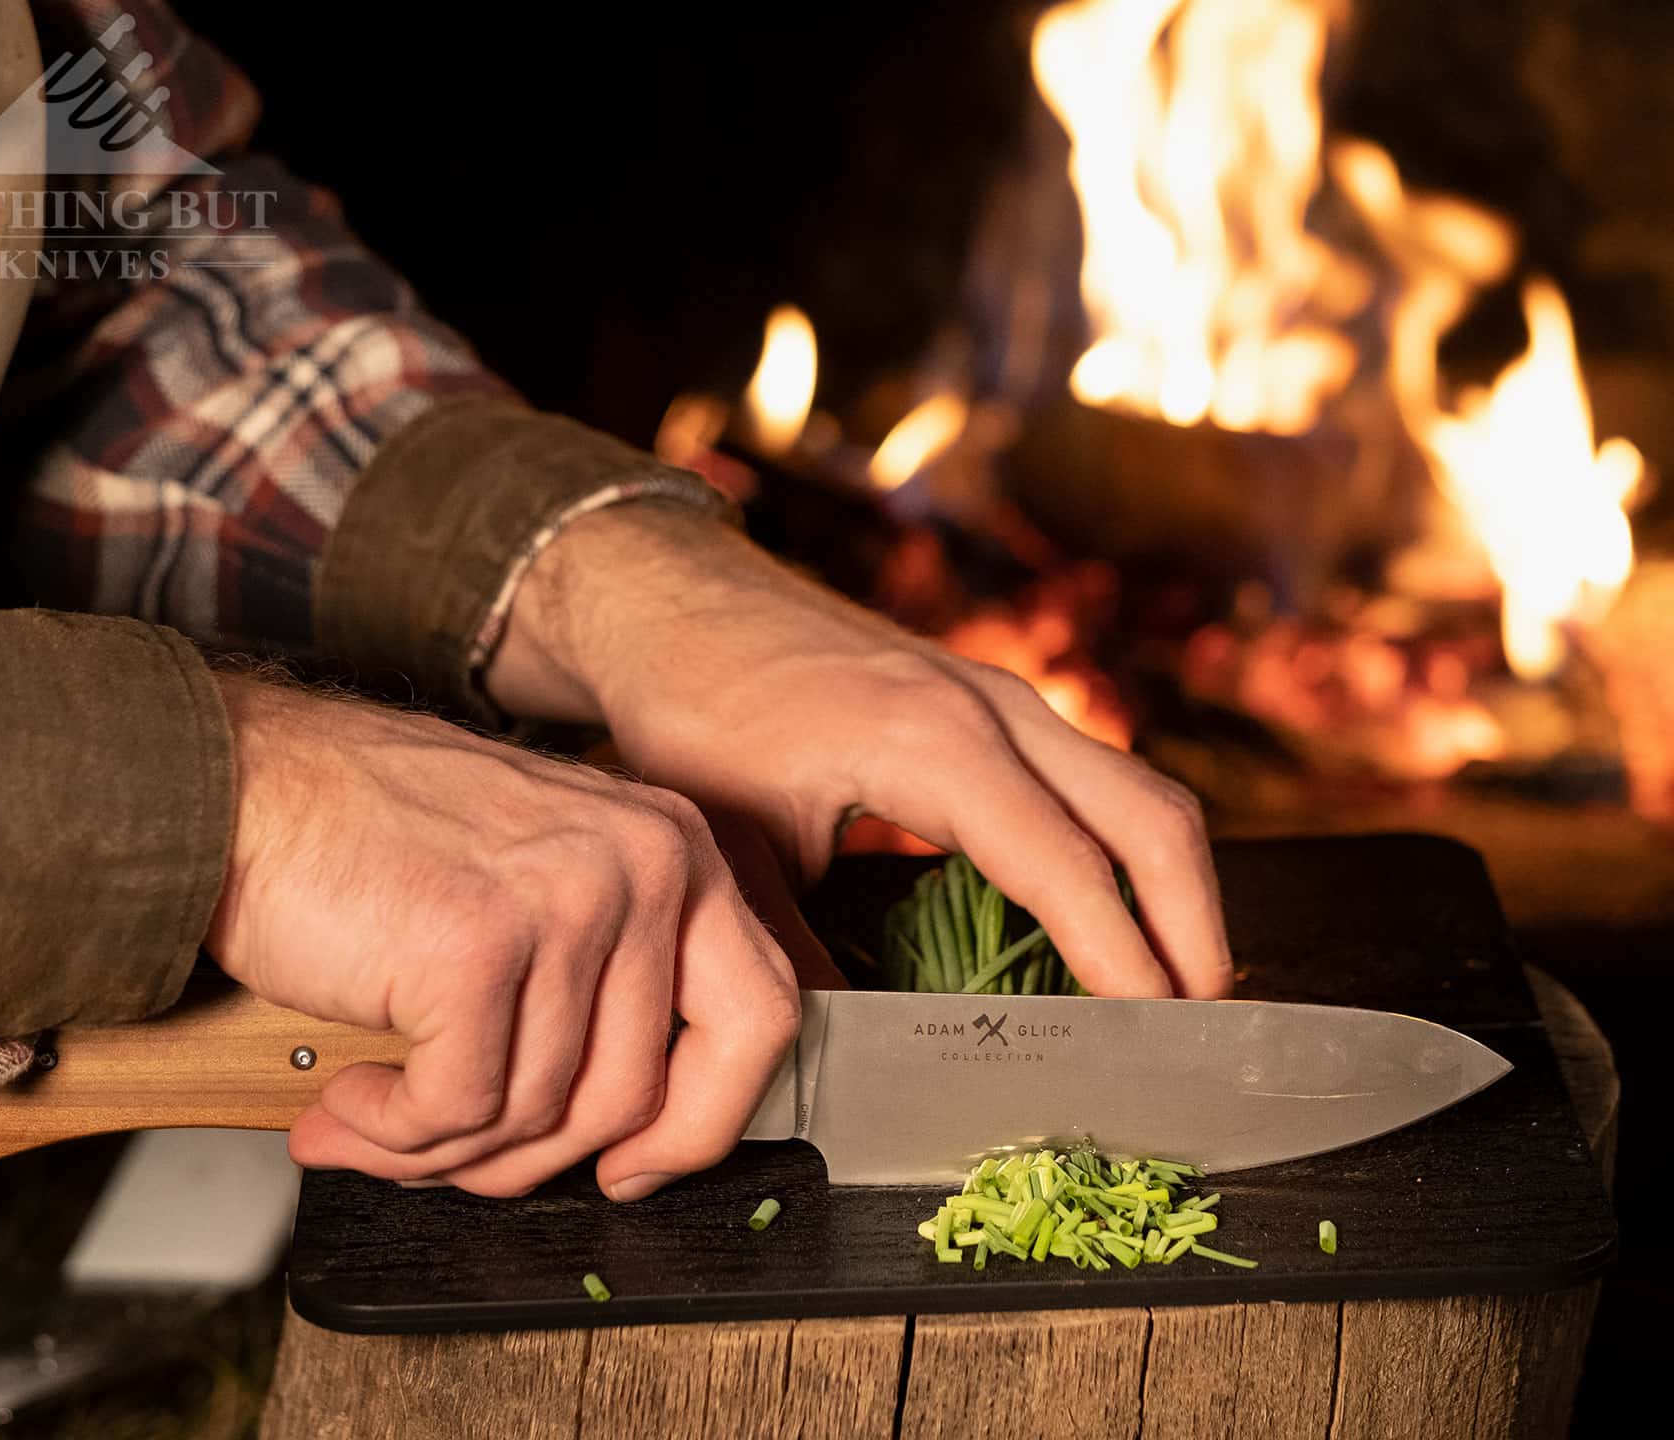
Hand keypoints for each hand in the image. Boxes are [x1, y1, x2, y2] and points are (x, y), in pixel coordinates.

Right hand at [204, 673, 799, 1198]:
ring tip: (379, 1120)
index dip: (707, 1119)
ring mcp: (567, 903)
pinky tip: (353, 1101)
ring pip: (542, 1114)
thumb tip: (629, 1130)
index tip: (639, 1166)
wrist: (248, 783)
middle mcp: (643, 865)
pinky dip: (395, 1133)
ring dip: (447, 1148)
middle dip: (544, 1158)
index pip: (761, 1013)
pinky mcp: (477, 948)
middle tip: (461, 1159)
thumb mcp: (540, 877)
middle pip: (644, 1093)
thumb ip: (604, 980)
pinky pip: (459, 1109)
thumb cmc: (375, 836)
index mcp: (674, 848)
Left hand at [489, 504, 1232, 999]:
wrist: (675, 600)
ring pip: (1136, 788)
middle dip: (1194, 921)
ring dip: (1173, 884)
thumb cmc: (693, 708)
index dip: (1122, 956)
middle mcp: (991, 707)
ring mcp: (997, 696)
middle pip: (1149, 815)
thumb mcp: (737, 847)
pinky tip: (1110, 909)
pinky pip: (1095, 775)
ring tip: (1175, 981)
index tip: (1156, 1034)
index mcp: (933, 744)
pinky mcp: (987, 700)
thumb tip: (848, 1051)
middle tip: (1200, 1021)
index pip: (1066, 865)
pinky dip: (1128, 847)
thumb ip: (798, 952)